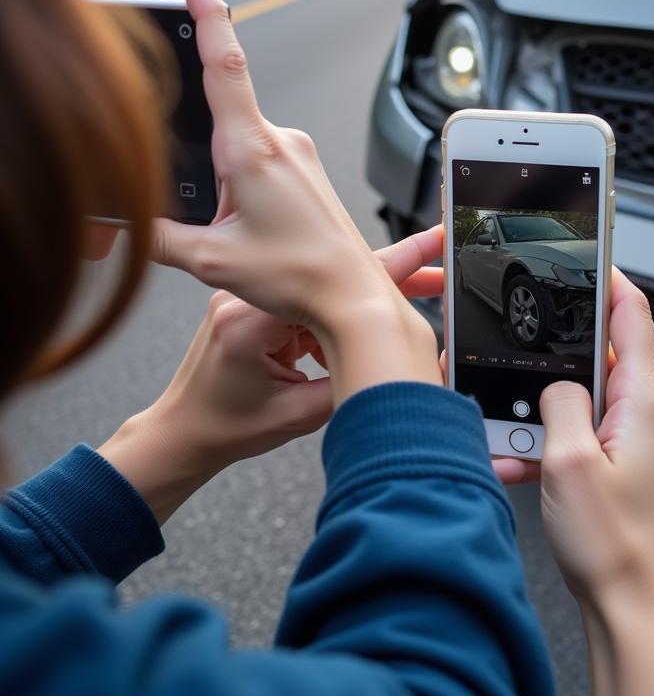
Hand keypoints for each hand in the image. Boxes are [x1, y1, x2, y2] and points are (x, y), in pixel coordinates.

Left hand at [99, 228, 445, 524]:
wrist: (180, 434)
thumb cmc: (223, 429)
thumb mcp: (294, 416)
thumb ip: (344, 384)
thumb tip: (388, 364)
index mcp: (248, 323)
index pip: (325, 290)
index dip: (377, 280)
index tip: (421, 261)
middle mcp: (240, 299)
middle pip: (325, 279)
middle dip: (380, 278)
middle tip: (431, 269)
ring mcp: (241, 297)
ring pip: (315, 290)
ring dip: (350, 308)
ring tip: (388, 323)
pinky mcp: (246, 303)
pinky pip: (298, 301)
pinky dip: (325, 319)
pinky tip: (340, 344)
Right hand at [151, 0, 439, 404]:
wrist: (352, 296)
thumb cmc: (296, 275)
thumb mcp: (211, 261)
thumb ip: (160, 237)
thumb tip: (132, 224)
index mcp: (253, 150)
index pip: (226, 67)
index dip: (209, 19)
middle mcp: (281, 141)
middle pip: (224, 121)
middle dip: (204, 160)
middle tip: (220, 222)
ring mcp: (300, 154)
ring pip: (242, 149)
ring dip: (226, 183)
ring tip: (246, 238)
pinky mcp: (308, 171)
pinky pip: (263, 163)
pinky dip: (246, 188)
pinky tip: (258, 231)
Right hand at [500, 270, 653, 695]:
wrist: (641, 612)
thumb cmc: (618, 550)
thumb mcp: (566, 463)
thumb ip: (557, 402)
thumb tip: (554, 385)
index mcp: (648, 399)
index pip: (633, 311)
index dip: (605, 276)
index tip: (583, 254)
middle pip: (605, 353)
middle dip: (558, 360)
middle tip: (525, 375)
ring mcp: (650, 439)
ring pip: (593, 396)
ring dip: (554, 410)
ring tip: (527, 444)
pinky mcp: (638, 464)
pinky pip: (595, 431)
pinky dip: (564, 439)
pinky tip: (537, 468)